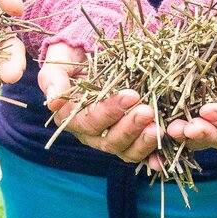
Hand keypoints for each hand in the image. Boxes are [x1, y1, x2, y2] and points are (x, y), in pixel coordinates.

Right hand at [39, 43, 162, 164]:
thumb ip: (54, 78)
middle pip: (109, 140)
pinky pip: (140, 152)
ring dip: (143, 142)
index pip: (89, 121)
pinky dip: (152, 157)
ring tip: (159, 129)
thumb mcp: (60, 62)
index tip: (130, 96)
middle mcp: (91, 133)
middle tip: (147, 112)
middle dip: (130, 127)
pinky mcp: (130, 138)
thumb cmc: (72, 59)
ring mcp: (111, 137)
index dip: (109, 112)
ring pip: (126, 150)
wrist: (88, 57)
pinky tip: (162, 159)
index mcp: (71, 118)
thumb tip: (54, 100)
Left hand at [167, 34, 216, 150]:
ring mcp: (204, 115)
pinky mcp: (184, 106)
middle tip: (187, 129)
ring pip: (195, 135)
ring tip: (170, 130)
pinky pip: (175, 121)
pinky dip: (166, 128)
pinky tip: (156, 127)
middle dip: (202, 135)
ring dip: (183, 136)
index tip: (208, 110)